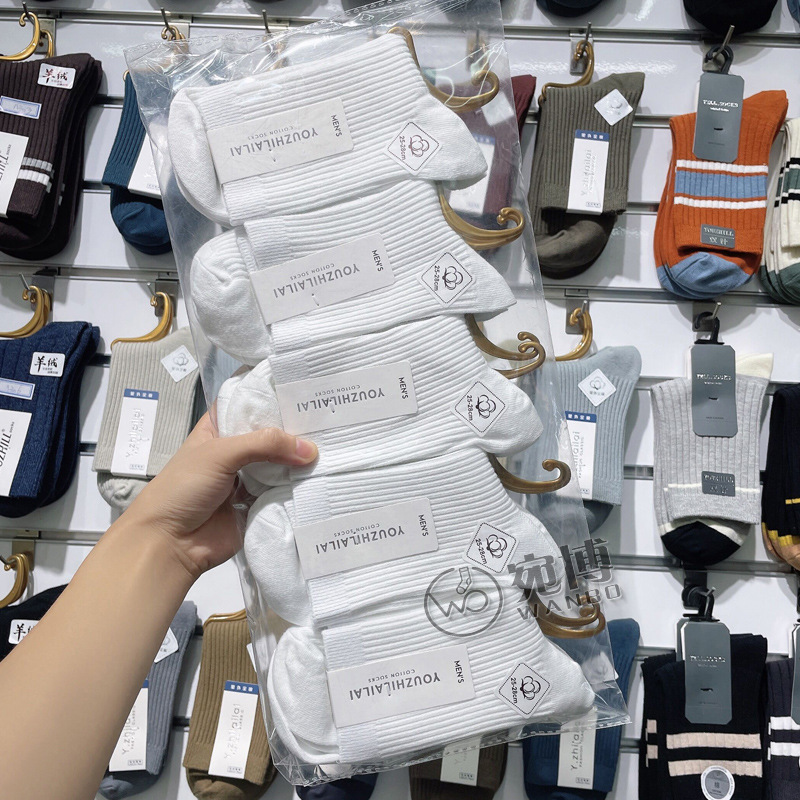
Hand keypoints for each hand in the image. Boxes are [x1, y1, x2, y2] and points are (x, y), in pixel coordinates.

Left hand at [121, 412, 316, 580]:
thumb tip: (310, 450)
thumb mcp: (220, 454)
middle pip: (271, 435)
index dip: (273, 397)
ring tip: (333, 448)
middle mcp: (236, 451)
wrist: (171, 543)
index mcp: (219, 430)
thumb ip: (264, 444)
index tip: (305, 390)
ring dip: (300, 461)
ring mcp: (249, 479)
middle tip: (330, 421)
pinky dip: (299, 488)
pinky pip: (284, 492)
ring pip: (281, 464)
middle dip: (295, 431)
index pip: (249, 405)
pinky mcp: (259, 504)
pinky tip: (322, 477)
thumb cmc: (183, 489)